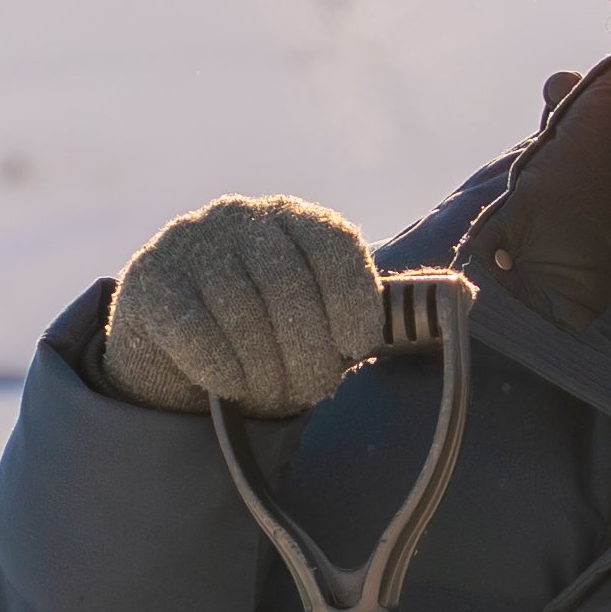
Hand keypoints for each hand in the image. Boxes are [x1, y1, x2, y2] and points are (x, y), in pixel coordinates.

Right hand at [94, 198, 390, 418]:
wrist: (171, 351)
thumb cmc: (263, 335)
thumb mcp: (315, 316)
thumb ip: (370, 309)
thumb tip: (463, 296)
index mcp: (291, 216)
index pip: (333, 243)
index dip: (352, 298)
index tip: (356, 346)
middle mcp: (238, 217)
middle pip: (288, 284)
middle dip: (308, 349)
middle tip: (312, 389)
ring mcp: (187, 243)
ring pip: (242, 310)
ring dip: (264, 367)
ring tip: (269, 395)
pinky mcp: (147, 282)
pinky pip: (195, 329)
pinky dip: (221, 367)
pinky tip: (230, 386)